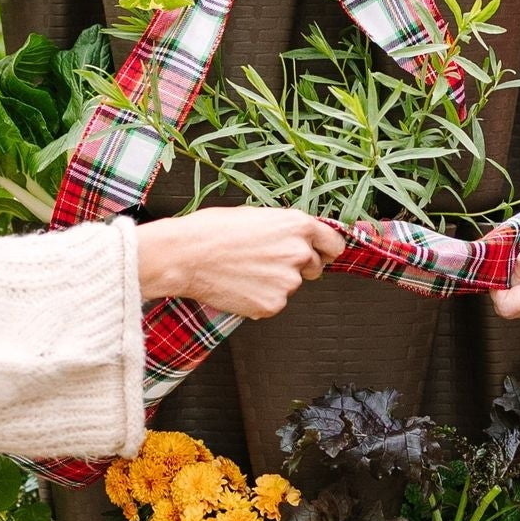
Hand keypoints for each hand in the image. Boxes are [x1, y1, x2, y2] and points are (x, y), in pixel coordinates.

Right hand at [134, 206, 344, 319]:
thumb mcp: (255, 216)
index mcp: (297, 225)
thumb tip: (297, 239)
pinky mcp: (273, 304)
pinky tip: (239, 285)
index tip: (321, 255)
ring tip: (244, 271)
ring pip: (290, 285)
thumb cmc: (212, 230)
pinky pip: (274, 302)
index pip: (334, 244)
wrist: (186, 256)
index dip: (326, 250)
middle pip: (314, 267)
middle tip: (265, 262)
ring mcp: (288, 282)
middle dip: (296, 266)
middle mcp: (299, 253)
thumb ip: (284, 229)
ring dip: (274, 282)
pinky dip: (260, 297)